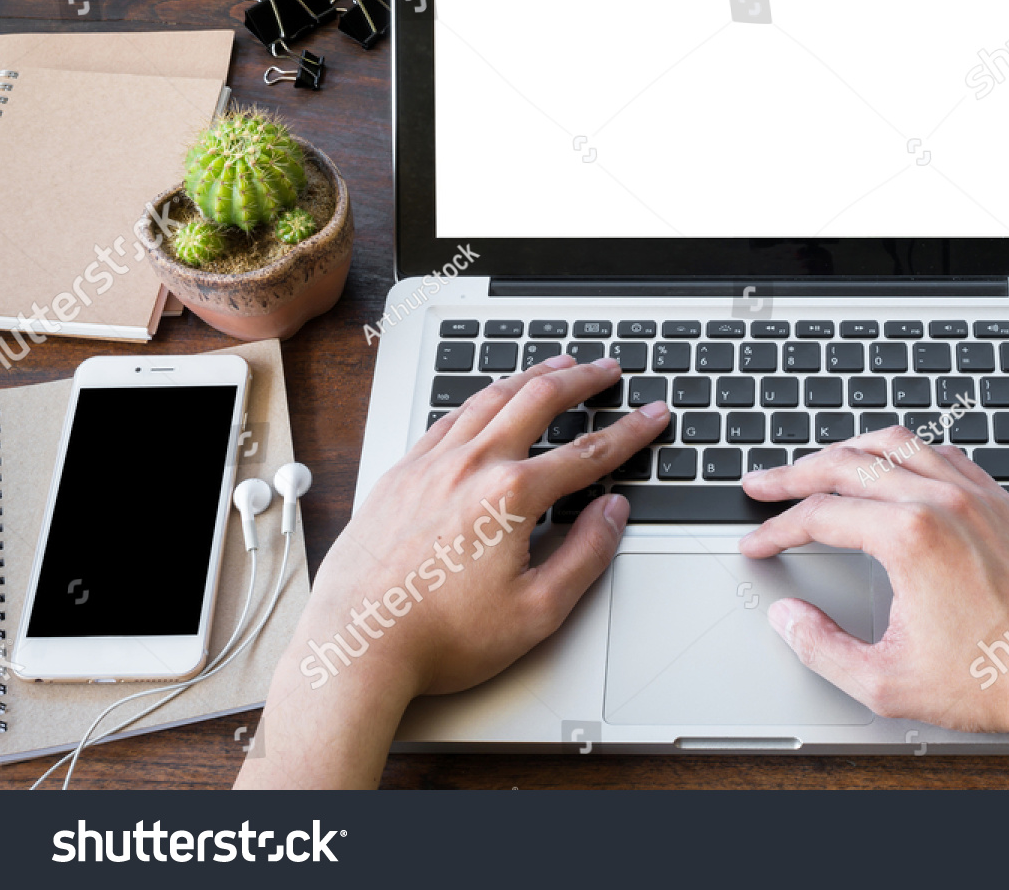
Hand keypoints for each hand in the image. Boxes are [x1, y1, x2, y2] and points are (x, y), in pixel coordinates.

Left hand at [237, 354, 665, 787]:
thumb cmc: (439, 636)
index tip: (652, 415)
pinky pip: (447, 418)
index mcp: (511, 496)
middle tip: (607, 369)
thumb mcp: (537, 612)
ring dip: (529, 376)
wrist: (357, 642)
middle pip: (537, 401)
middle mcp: (471, 466)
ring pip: (490, 398)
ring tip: (555, 366)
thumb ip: (585, 556)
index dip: (630, 432)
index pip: (589, 453)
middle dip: (581, 379)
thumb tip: (612, 514)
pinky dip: (479, 398)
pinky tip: (486, 399)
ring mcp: (430, 465)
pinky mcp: (400, 474)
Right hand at [740, 426, 1008, 788]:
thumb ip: (822, 648)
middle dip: (796, 474)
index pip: (820, 516)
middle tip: (764, 485)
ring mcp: (980, 496)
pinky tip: (896, 469)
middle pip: (848, 464)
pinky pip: (945, 455)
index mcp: (910, 536)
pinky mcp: (1006, 504)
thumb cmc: (997, 681)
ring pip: (898, 444)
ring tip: (821, 466)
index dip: (777, 529)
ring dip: (849, 451)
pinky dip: (906, 453)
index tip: (757, 543)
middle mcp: (944, 501)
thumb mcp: (887, 682)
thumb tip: (788, 618)